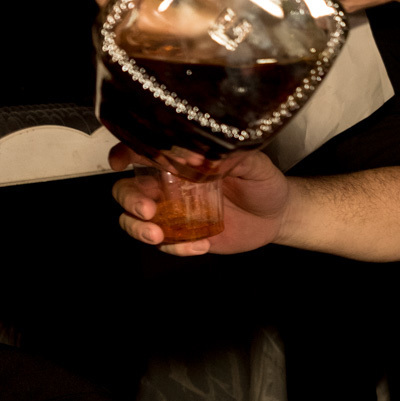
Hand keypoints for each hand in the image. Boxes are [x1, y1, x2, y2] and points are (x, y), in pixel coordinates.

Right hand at [110, 146, 291, 256]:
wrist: (278, 215)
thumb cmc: (263, 183)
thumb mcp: (255, 165)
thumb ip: (235, 157)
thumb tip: (212, 152)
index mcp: (181, 162)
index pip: (143, 154)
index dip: (125, 154)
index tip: (121, 162)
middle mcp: (171, 186)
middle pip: (128, 190)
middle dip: (129, 200)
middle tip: (147, 210)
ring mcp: (175, 213)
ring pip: (136, 221)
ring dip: (139, 229)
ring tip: (158, 236)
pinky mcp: (185, 237)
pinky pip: (167, 245)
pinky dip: (176, 248)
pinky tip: (200, 245)